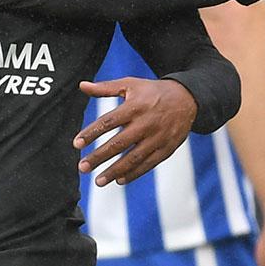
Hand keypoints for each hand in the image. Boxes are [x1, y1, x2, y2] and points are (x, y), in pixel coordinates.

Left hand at [74, 77, 198, 186]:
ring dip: (114, 171)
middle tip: (82, 167)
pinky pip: (149, 164)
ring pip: (133, 158)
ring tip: (98, 180)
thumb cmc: (153, 91)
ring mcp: (158, 137)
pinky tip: (119, 180)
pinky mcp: (167, 148)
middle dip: (99, 157)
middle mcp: (146, 123)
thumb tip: (82, 86)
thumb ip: (105, 88)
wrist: (187, 99)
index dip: (91, 133)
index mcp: (135, 106)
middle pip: (119, 143)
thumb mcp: (131, 84)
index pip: (109, 122)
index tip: (77, 144)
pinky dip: (134, 173)